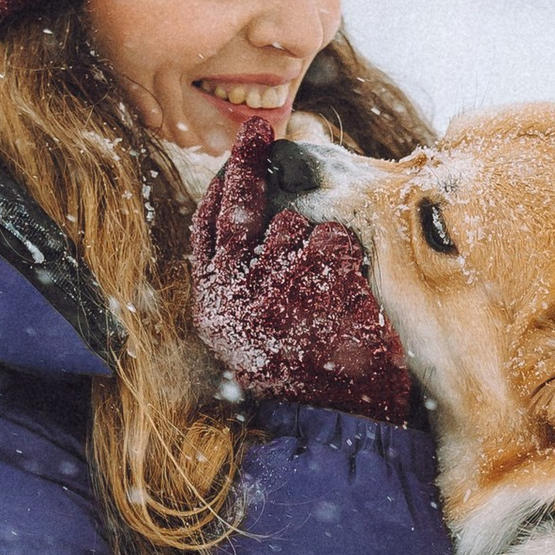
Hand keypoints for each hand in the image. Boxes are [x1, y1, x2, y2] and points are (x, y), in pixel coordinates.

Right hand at [189, 118, 413, 423]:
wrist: (337, 423)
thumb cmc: (298, 366)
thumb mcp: (252, 325)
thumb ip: (241, 274)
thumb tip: (247, 208)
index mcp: (213, 302)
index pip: (205, 229)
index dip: (218, 185)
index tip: (235, 149)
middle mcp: (232, 298)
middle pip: (238, 211)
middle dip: (247, 165)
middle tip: (257, 130)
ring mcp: (270, 298)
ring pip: (292, 225)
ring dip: (315, 235)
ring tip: (326, 277)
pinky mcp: (315, 300)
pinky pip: (332, 242)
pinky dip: (345, 250)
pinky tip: (349, 276)